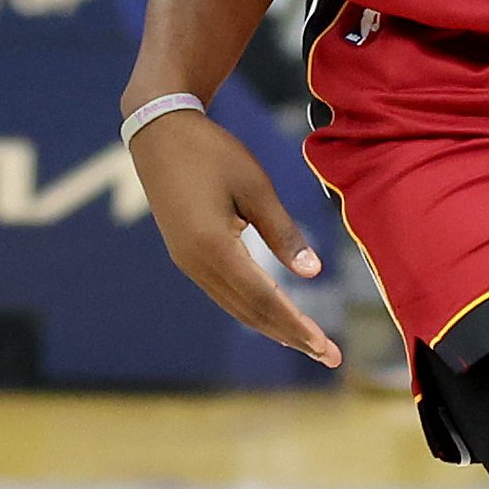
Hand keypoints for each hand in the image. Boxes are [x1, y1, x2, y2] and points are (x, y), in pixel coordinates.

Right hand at [128, 107, 340, 365]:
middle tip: (329, 357)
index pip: (264, 299)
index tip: (325, 347)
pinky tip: (273, 315)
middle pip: (250, 311)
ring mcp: (187, 262)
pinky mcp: (186, 255)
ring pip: (236, 306)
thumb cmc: (212, 152)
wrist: (160, 132)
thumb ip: (283, 232)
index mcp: (213, 246)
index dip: (296, 325)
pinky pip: (224, 292)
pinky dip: (252, 309)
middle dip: (291, 335)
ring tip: (307, 343)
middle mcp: (196, 263)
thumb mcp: (254, 186)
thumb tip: (312, 273)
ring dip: (273, 326)